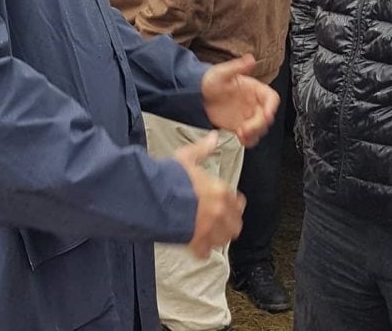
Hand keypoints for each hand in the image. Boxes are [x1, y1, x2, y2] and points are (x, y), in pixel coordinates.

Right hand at [174, 131, 245, 258]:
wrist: (153, 195)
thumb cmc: (169, 176)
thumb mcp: (187, 157)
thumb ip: (203, 149)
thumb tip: (214, 138)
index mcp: (220, 191)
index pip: (238, 203)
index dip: (232, 204)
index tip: (226, 204)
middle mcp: (219, 212)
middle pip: (235, 225)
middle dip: (228, 223)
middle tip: (217, 221)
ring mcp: (208, 229)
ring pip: (223, 240)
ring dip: (217, 237)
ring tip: (207, 233)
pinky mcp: (195, 243)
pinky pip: (205, 252)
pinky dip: (202, 250)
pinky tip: (196, 245)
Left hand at [201, 54, 278, 147]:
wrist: (197, 94)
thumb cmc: (210, 80)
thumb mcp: (223, 72)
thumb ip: (237, 67)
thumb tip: (250, 59)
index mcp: (254, 89)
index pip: (271, 98)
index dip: (271, 107)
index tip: (266, 114)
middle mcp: (253, 103)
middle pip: (267, 117)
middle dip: (258, 124)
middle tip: (246, 128)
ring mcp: (247, 116)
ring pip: (260, 129)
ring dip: (254, 133)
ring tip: (241, 133)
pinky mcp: (240, 126)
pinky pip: (250, 136)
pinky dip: (248, 139)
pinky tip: (240, 137)